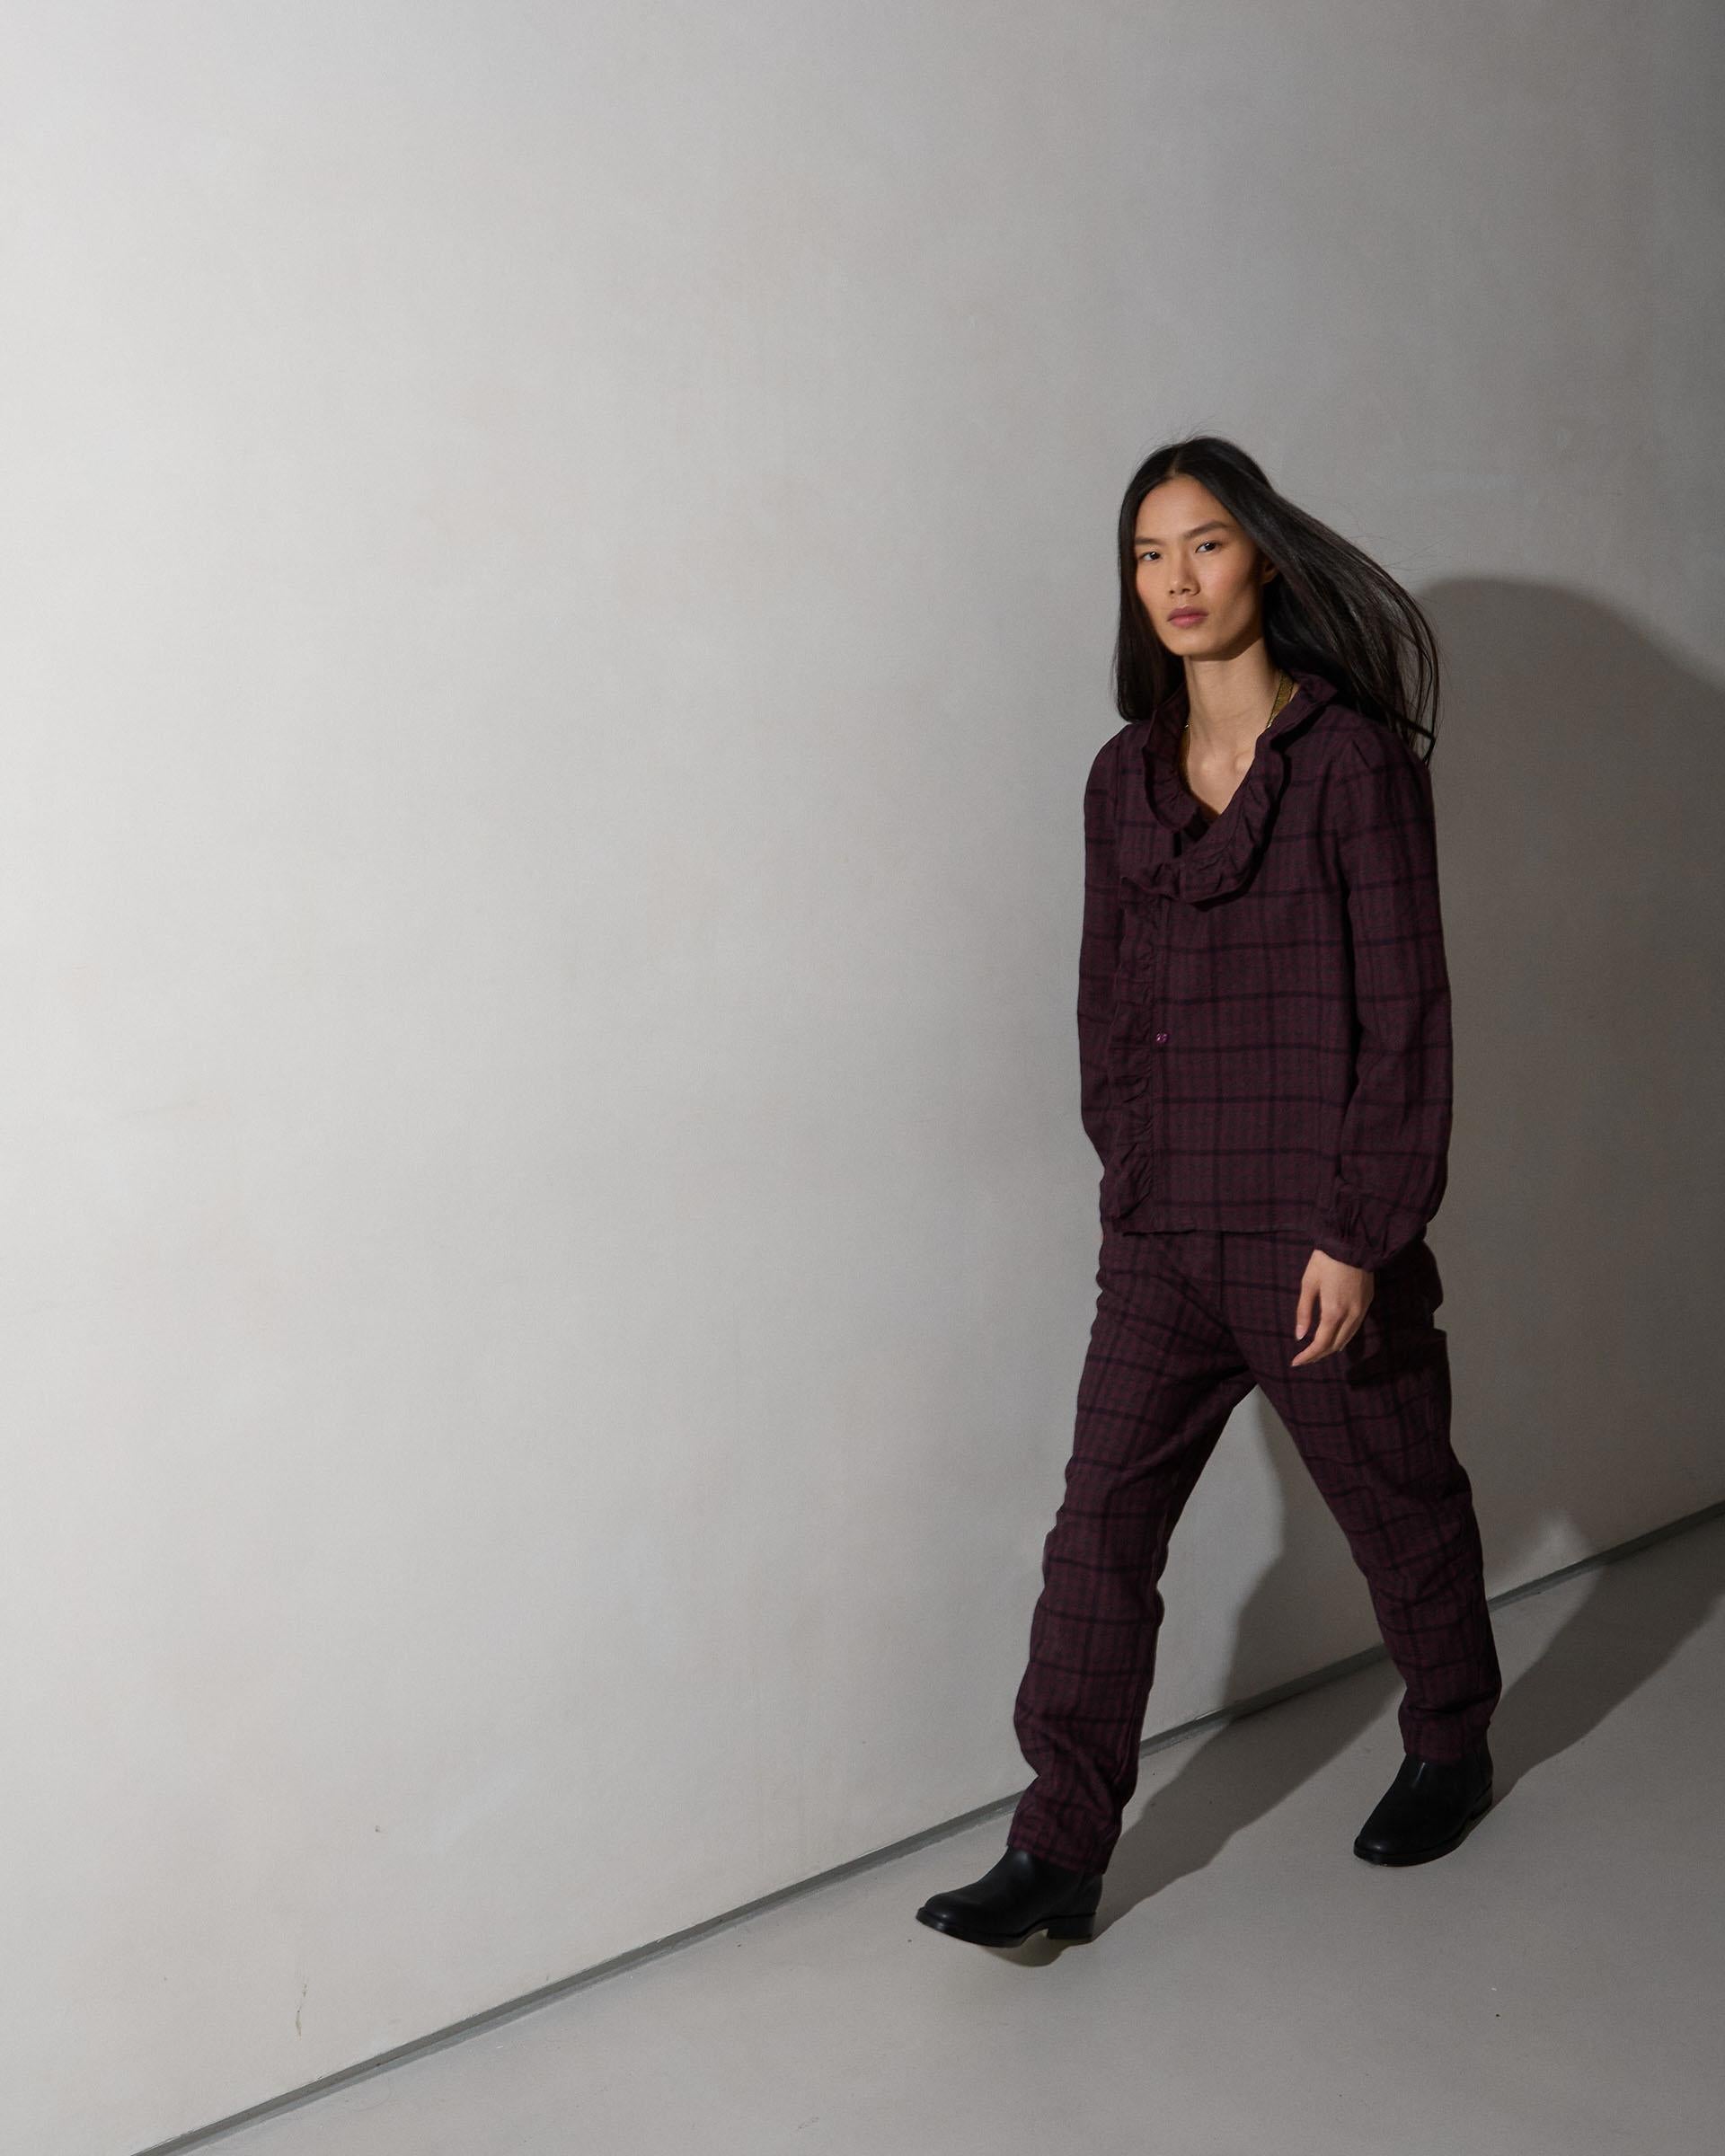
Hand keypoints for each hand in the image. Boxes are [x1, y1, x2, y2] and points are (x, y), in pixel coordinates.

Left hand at [1292, 1248, 1373, 1364]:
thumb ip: (1304, 1312)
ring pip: (1348, 1339)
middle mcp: (1351, 1315)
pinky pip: (1355, 1328)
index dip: (1308, 1356)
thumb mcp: (1308, 1284)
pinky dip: (1344, 1337)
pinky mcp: (1368, 1303)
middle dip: (1319, 1355)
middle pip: (1335, 1345)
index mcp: (1333, 1312)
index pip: (1321, 1344)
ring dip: (1332, 1348)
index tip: (1296, 1362)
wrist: (1353, 1243)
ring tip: (1317, 1351)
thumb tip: (1300, 1336)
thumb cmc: (1325, 1261)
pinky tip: (1335, 1337)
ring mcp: (1362, 1310)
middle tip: (1304, 1358)